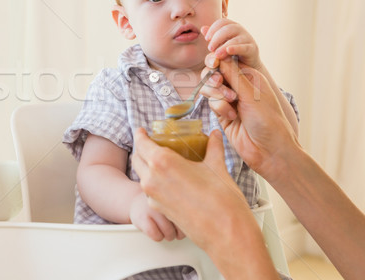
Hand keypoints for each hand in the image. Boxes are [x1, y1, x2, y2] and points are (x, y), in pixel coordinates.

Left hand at [133, 128, 278, 278]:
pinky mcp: (160, 210)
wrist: (226, 233)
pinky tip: (170, 181)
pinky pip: (150, 192)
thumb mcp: (217, 166)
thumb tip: (215, 136)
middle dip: (143, 150)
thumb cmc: (222, 202)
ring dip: (148, 167)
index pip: (142, 143)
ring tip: (163, 162)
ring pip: (142, 176)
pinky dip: (155, 183)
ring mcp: (154, 197)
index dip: (141, 135)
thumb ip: (213, 147)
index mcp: (163, 163)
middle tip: (153, 144)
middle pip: (138, 159)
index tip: (142, 130)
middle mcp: (152, 180)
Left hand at [202, 18, 260, 69]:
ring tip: (217, 54)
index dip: (213, 29)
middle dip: (217, 38)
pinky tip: (228, 51)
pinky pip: (244, 47)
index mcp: (231, 26)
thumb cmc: (230, 53)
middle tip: (210, 48)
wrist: (246, 66)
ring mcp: (247, 38)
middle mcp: (240, 30)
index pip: (221, 22)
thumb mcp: (220, 45)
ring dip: (224, 46)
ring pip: (235, 39)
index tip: (207, 39)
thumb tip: (203, 28)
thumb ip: (212, 37)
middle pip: (228, 28)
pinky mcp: (252, 49)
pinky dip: (236, 48)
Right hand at [203, 57, 299, 182]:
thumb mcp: (251, 94)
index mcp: (250, 77)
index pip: (228, 61)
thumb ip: (233, 74)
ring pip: (211, 88)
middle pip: (215, 74)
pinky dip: (219, 108)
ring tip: (230, 102)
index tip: (213, 64)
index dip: (218, 61)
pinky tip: (232, 117)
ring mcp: (230, 100)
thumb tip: (220, 56)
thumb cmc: (268, 120)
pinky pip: (212, 104)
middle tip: (220, 83)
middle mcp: (239, 87)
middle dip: (215, 79)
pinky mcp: (223, 114)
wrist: (269, 150)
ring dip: (217, 94)